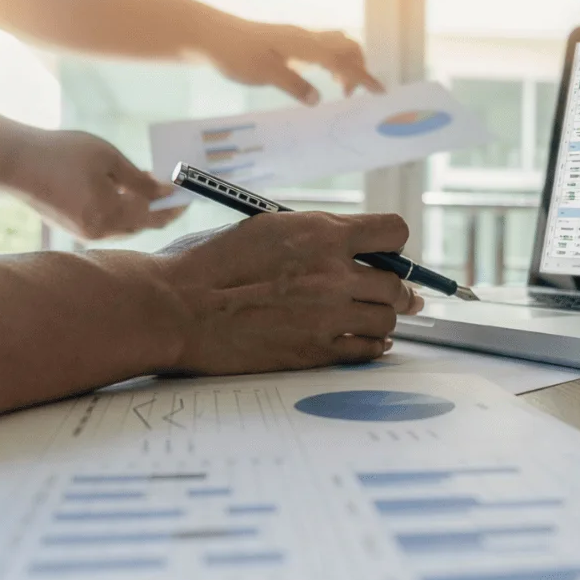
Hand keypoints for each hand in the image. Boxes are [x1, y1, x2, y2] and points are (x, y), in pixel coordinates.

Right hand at [7, 130, 184, 239]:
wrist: (13, 161)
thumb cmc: (63, 153)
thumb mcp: (109, 159)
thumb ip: (141, 181)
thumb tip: (166, 193)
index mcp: (110, 215)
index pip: (154, 218)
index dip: (174, 208)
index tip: (188, 195)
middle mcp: (98, 231)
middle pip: (139, 224)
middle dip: (156, 207)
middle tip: (168, 185)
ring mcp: (83, 233)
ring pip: (121, 224)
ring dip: (136, 207)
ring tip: (143, 181)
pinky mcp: (71, 228)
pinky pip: (104, 222)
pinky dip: (116, 209)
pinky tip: (117, 189)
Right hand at [153, 212, 424, 373]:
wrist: (183, 307)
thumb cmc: (217, 264)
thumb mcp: (270, 228)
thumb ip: (315, 236)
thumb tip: (350, 245)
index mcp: (323, 234)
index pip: (393, 231)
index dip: (393, 243)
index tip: (387, 253)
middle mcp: (334, 274)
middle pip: (396, 283)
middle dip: (397, 287)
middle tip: (392, 293)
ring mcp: (329, 316)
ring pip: (387, 318)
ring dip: (383, 317)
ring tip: (371, 318)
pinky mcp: (318, 351)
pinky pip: (369, 350)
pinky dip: (372, 345)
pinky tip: (363, 341)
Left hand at [199, 16, 384, 104]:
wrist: (210, 35)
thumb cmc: (235, 54)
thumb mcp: (264, 74)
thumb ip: (293, 85)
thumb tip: (317, 98)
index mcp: (303, 45)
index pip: (343, 60)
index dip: (363, 76)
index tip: (379, 91)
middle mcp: (304, 38)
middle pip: (346, 45)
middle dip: (358, 67)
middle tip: (349, 94)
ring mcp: (296, 38)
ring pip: (334, 44)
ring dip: (345, 64)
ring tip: (337, 87)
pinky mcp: (287, 41)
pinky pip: (320, 48)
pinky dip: (331, 61)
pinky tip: (318, 77)